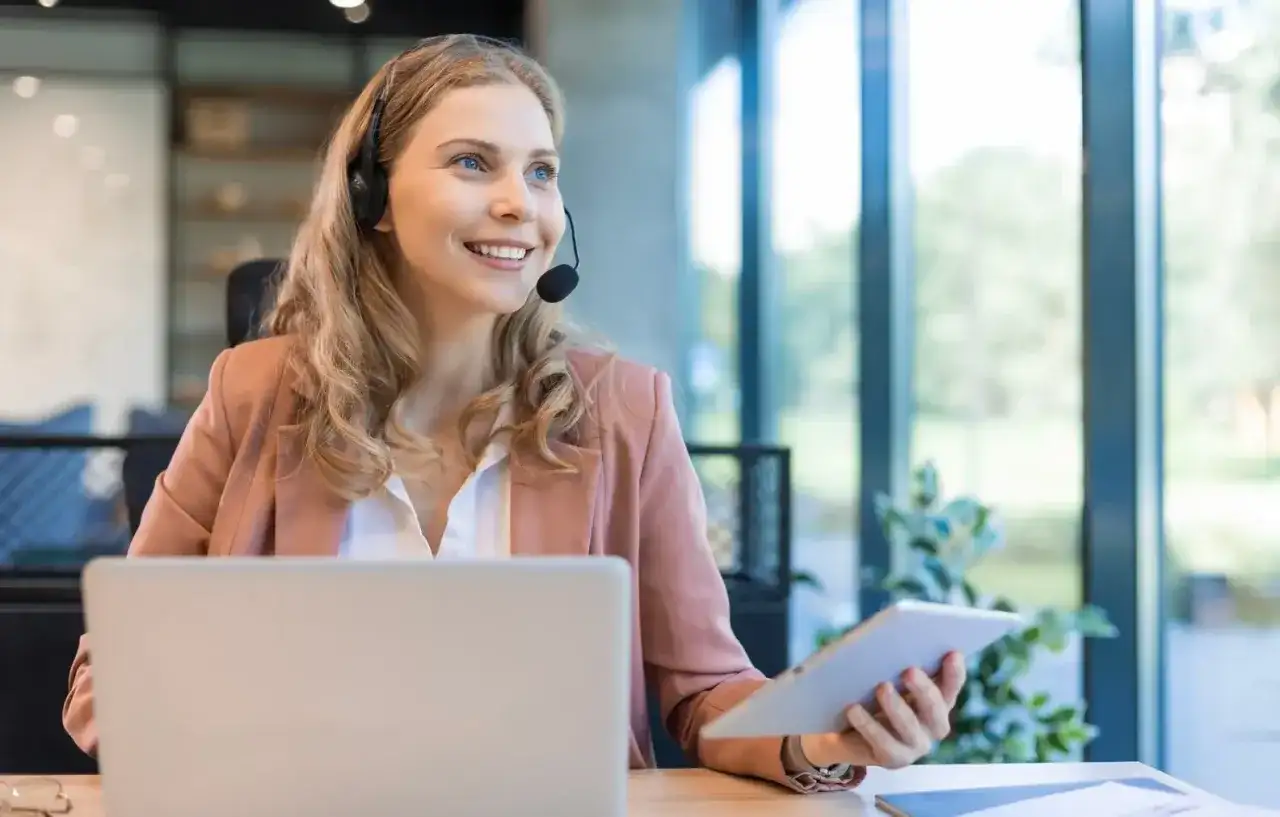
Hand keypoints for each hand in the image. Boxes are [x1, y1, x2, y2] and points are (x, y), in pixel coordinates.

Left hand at [800, 651, 965, 769]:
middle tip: (909, 671)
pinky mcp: (893, 759)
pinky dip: (868, 724)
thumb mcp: (882, 673)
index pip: (951, 685)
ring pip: (910, 727)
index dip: (954, 672)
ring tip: (882, 687)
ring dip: (896, 707)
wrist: (844, 728)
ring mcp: (915, 745)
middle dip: (923, 689)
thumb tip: (886, 640)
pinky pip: (882, 743)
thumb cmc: (869, 691)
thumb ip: (892, 660)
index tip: (952, 653)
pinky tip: (853, 709)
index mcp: (937, 699)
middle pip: (935, 708)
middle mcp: (933, 724)